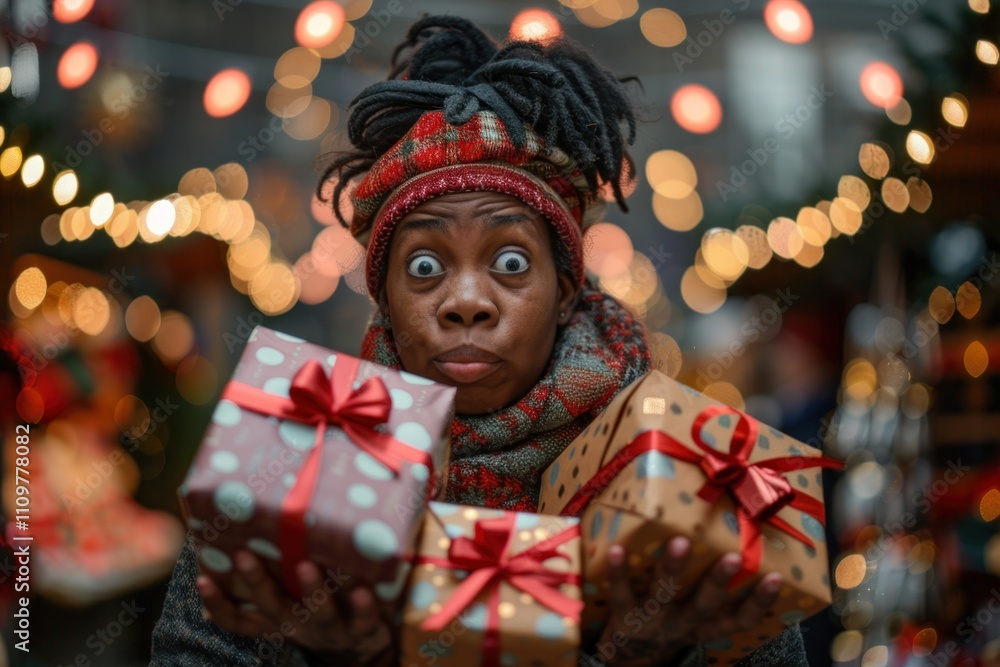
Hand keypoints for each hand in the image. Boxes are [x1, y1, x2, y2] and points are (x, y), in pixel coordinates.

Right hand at [197, 550, 393, 664]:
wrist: (364, 650)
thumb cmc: (321, 610)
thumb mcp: (294, 601)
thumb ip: (276, 577)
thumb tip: (251, 531)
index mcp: (278, 619)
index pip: (238, 619)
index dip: (218, 603)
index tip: (201, 579)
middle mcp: (298, 625)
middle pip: (272, 606)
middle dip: (256, 581)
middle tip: (243, 554)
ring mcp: (329, 630)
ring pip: (317, 613)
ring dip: (311, 590)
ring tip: (306, 565)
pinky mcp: (362, 631)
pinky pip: (362, 621)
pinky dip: (362, 607)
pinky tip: (363, 590)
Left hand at [594, 537, 782, 665]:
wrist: (629, 658)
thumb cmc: (669, 624)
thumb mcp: (695, 621)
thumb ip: (712, 592)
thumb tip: (738, 545)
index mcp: (705, 624)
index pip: (740, 618)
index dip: (760, 602)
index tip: (777, 578)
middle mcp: (684, 622)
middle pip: (705, 603)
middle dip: (719, 580)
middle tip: (734, 557)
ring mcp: (654, 618)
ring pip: (665, 593)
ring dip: (672, 568)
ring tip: (679, 541)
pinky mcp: (624, 613)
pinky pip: (621, 592)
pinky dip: (618, 572)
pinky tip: (617, 549)